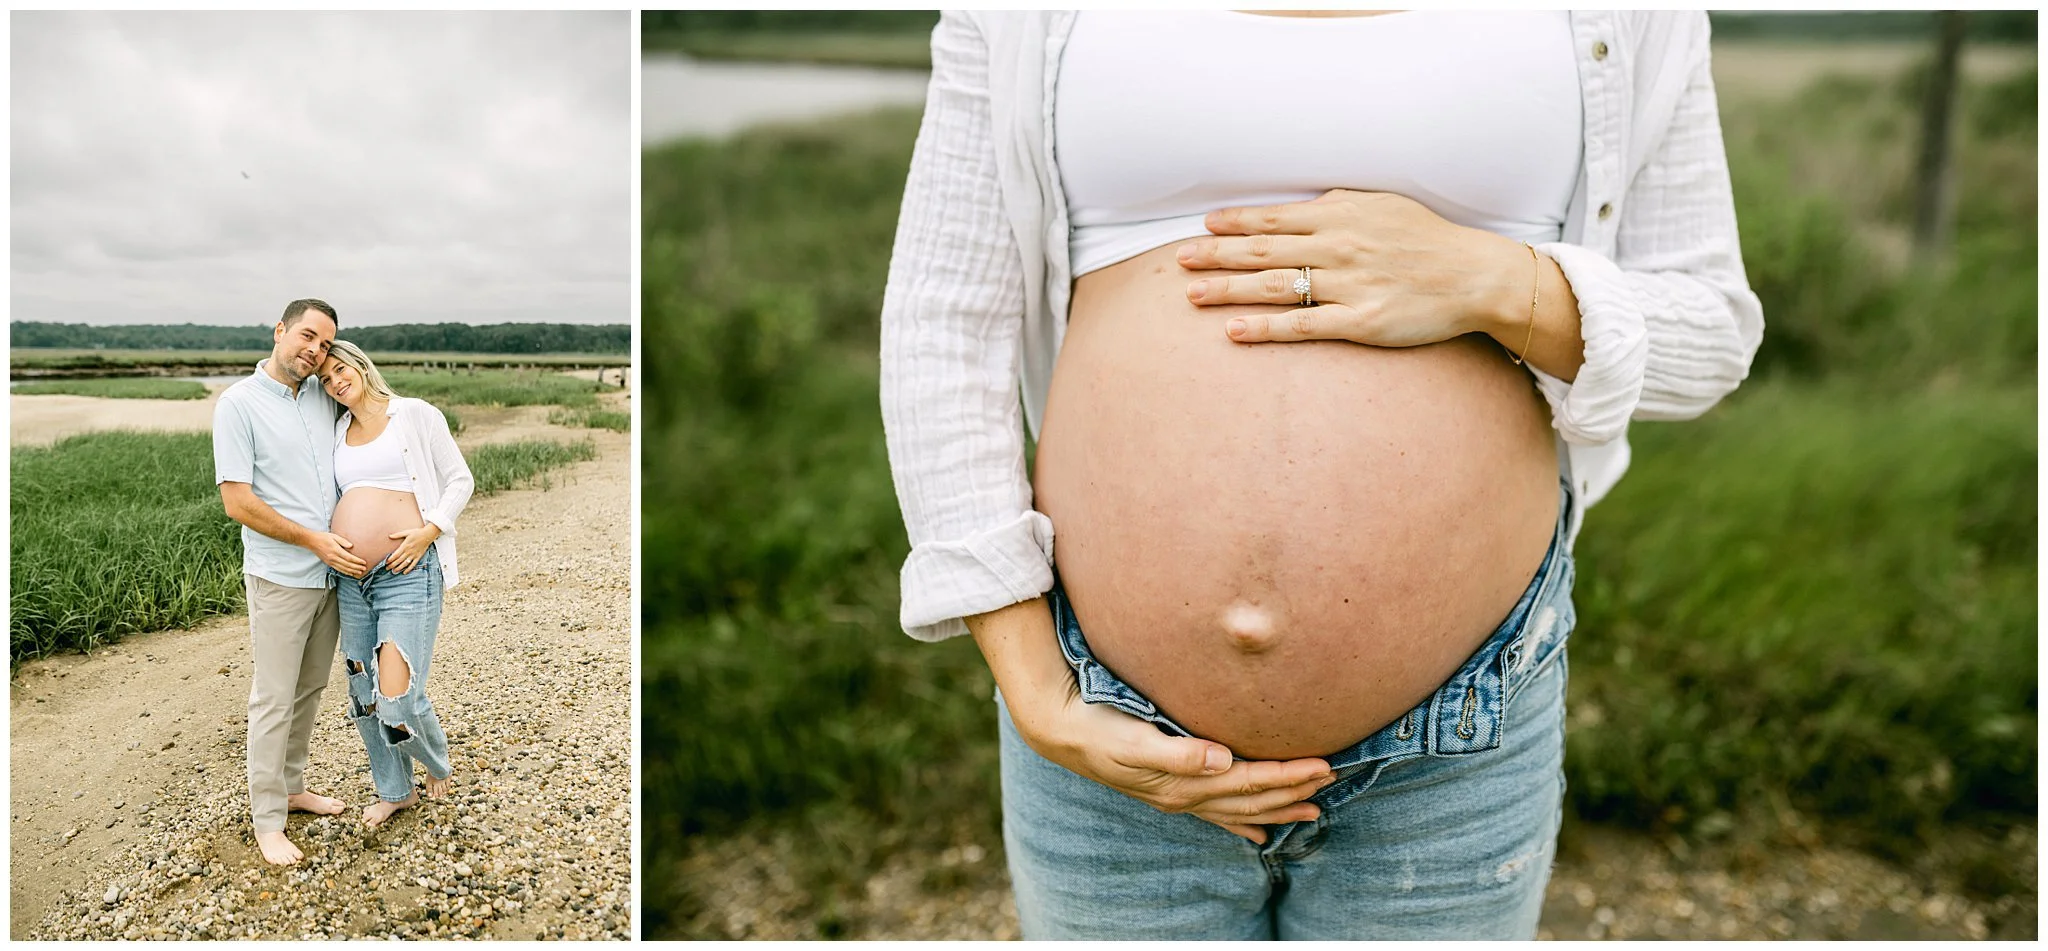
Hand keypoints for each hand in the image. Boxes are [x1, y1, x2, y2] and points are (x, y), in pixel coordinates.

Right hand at [309, 533, 367, 577]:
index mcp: (335, 550)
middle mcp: (333, 557)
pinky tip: (350, 573)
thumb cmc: (323, 537)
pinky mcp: (328, 563)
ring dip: (352, 571)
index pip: (349, 558)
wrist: (311, 541)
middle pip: (347, 565)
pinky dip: (345, 572)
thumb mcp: (334, 536)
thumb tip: (351, 546)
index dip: (357, 561)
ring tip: (360, 572)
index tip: (364, 562)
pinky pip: (338, 569)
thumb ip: (343, 541)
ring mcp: (330, 561)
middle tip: (364, 568)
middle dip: (357, 567)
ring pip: (343, 568)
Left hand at [385, 524, 440, 573]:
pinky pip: (413, 564)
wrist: (428, 535)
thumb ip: (398, 535)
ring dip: (399, 568)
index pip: (396, 554)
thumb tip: (390, 536)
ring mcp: (414, 555)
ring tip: (393, 571)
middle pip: (399, 560)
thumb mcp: (407, 532)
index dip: (390, 559)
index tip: (386, 562)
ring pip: (405, 563)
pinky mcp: (418, 557)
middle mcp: (409, 551)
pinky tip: (404, 572)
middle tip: (387, 568)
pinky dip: (409, 569)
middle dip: (392, 565)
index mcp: (405, 546)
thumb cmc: (417, 533)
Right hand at [1012, 679, 1335, 844]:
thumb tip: (1222, 758)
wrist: (1063, 732)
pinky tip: (1260, 833)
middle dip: (1294, 790)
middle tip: (1333, 779)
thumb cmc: (1100, 728)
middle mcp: (1186, 795)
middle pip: (1252, 798)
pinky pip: (1217, 813)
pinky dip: (1244, 822)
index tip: (1323, 765)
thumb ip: (1178, 751)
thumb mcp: (1135, 738)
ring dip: (1278, 808)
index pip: (1249, 781)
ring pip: (1240, 809)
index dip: (1288, 776)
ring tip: (1313, 809)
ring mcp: (1178, 797)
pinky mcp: (1171, 791)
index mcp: (1184, 782)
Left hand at [1178, 189, 1530, 347]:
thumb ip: (1338, 208)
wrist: (1474, 276)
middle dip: (1216, 254)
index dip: (1235, 223)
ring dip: (1228, 290)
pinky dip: (1264, 328)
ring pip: (1275, 286)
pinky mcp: (1360, 321)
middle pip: (1263, 251)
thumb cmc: (1428, 241)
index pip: (1274, 219)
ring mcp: (1348, 285)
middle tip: (1178, 261)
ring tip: (1192, 295)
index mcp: (1342, 216)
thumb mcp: (1382, 207)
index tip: (1204, 226)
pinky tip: (1234, 331)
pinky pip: (1302, 326)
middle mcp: (1339, 247)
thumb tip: (1300, 209)